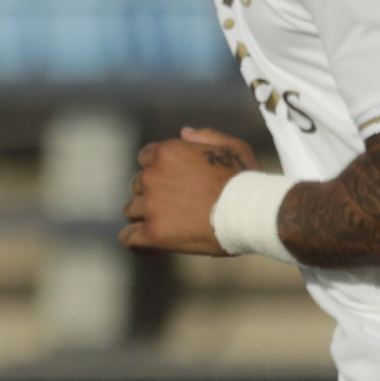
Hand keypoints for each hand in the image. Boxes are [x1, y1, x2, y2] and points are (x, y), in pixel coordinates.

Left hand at [122, 125, 254, 256]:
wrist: (250, 212)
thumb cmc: (245, 180)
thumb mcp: (231, 147)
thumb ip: (205, 136)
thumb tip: (183, 133)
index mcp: (167, 153)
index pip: (145, 158)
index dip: (156, 170)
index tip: (168, 181)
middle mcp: (152, 176)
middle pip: (138, 185)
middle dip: (152, 194)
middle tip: (174, 206)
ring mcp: (150, 205)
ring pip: (132, 211)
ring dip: (145, 217)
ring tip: (166, 226)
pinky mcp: (152, 232)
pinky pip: (129, 238)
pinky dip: (136, 242)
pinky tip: (150, 247)